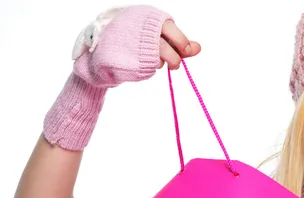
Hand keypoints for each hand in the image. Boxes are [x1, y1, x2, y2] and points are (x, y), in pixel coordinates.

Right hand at [71, 6, 199, 87]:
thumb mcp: (152, 34)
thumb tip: (198, 48)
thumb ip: (176, 41)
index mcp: (145, 16)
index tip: (184, 51)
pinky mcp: (131, 63)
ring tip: (156, 62)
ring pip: (161, 59)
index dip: (181, 42)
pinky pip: (150, 69)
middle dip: (176, 57)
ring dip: (164, 64)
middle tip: (175, 64)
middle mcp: (140, 29)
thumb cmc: (130, 39)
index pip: (171, 29)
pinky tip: (141, 64)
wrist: (98, 51)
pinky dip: (150, 68)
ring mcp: (134, 46)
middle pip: (169, 47)